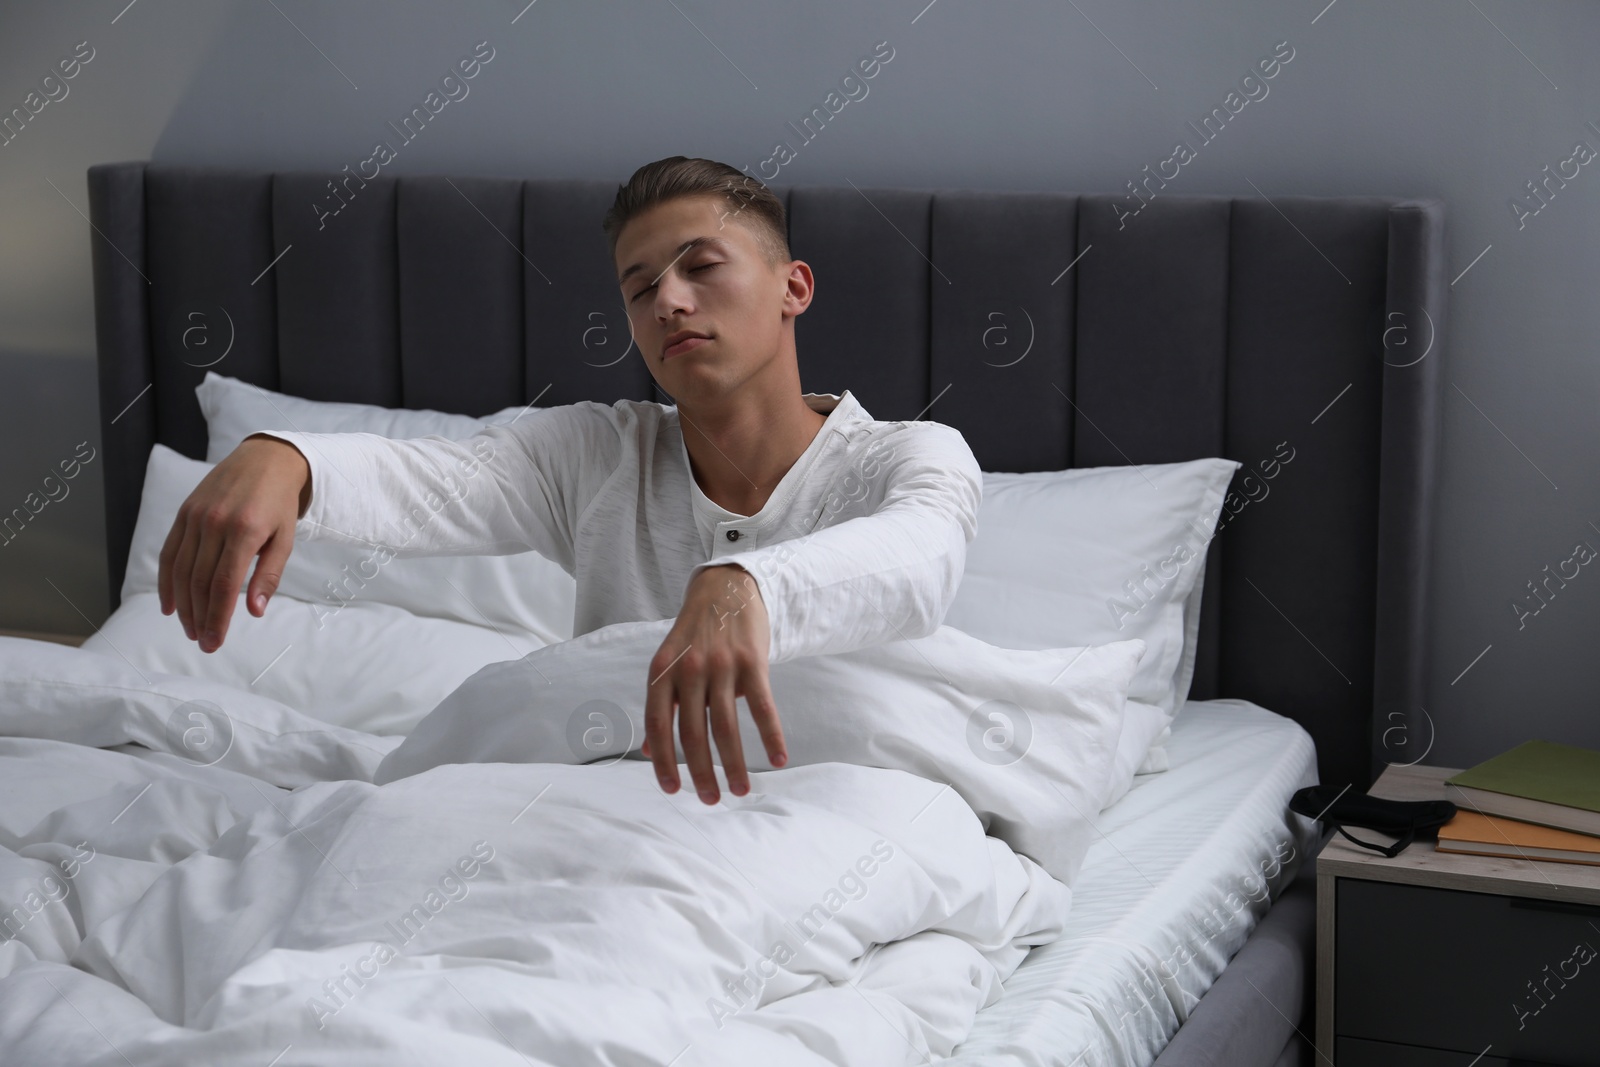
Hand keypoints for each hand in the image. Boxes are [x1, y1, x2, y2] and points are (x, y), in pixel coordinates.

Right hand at [157, 434, 310, 652]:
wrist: (264, 460)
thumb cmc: (279, 504)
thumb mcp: (285, 538)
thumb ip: (269, 575)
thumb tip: (254, 611)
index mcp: (245, 530)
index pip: (223, 585)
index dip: (217, 617)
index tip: (215, 642)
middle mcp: (215, 523)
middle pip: (198, 582)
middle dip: (199, 617)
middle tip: (204, 643)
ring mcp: (195, 517)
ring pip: (180, 571)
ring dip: (182, 605)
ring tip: (190, 629)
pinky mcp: (184, 513)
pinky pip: (169, 552)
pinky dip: (166, 581)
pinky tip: (169, 605)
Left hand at [643, 565, 786, 802]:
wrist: (725, 589)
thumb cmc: (694, 635)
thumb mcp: (667, 664)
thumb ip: (661, 706)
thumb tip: (650, 751)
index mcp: (662, 672)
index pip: (658, 726)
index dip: (663, 762)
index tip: (674, 791)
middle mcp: (689, 670)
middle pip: (693, 733)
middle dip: (702, 773)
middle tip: (712, 800)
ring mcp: (721, 665)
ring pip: (725, 727)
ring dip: (735, 764)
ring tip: (742, 790)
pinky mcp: (752, 662)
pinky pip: (762, 707)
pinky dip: (771, 736)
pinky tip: (778, 759)